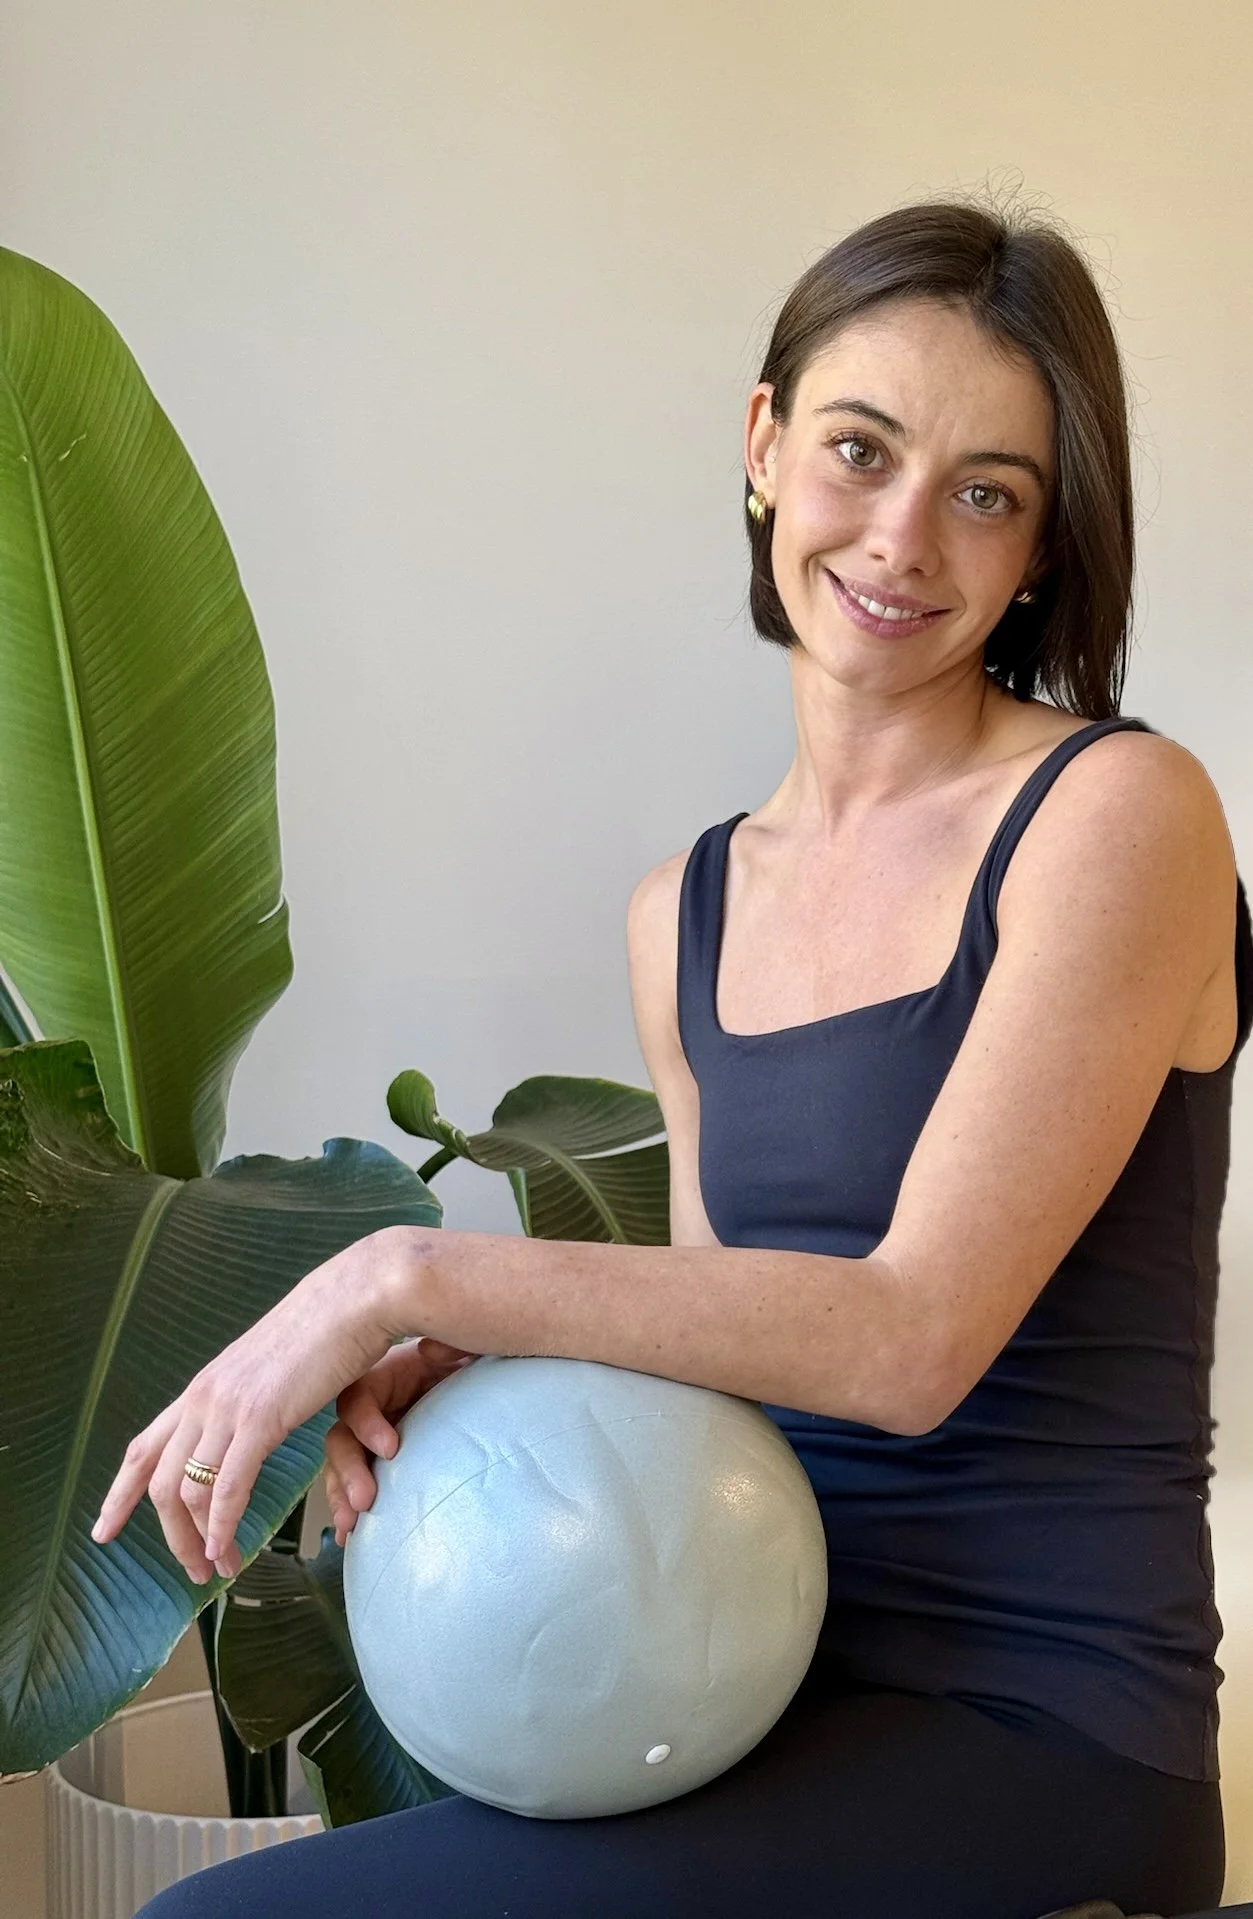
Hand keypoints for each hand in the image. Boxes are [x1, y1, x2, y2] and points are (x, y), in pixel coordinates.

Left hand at [90, 1227, 426, 1584]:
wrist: (353, 1300)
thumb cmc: (325, 1331)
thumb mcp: (270, 1369)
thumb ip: (250, 1399)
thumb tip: (251, 1425)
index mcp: (204, 1387)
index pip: (145, 1446)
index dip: (121, 1492)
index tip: (104, 1530)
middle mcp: (204, 1397)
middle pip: (161, 1482)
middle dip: (170, 1536)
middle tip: (194, 1571)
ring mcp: (228, 1407)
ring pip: (188, 1491)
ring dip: (199, 1540)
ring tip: (220, 1568)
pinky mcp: (260, 1418)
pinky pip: (227, 1486)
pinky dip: (224, 1526)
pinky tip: (230, 1549)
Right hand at [324, 1337, 479, 1547]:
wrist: (488, 1390)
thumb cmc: (474, 1366)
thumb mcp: (465, 1352)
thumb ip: (453, 1347)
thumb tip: (432, 1348)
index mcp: (389, 1375)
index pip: (359, 1396)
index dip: (366, 1423)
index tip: (391, 1450)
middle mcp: (376, 1408)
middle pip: (342, 1436)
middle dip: (347, 1470)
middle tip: (364, 1501)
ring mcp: (376, 1438)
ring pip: (341, 1466)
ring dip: (340, 1495)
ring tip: (350, 1525)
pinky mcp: (383, 1464)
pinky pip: (354, 1485)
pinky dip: (348, 1509)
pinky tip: (348, 1537)